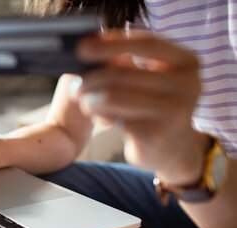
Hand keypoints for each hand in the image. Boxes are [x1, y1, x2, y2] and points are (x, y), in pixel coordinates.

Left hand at [74, 31, 208, 184]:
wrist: (172, 149)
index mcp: (187, 62)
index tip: (83, 46)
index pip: (146, 43)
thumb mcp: (148, 80)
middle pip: (122, 74)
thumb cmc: (154, 107)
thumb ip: (126, 63)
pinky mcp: (156, 134)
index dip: (112, 43)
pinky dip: (101, 118)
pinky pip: (114, 119)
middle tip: (74, 87)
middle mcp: (187, 84)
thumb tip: (89, 47)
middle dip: (91, 79)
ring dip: (91, 100)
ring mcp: (174, 111)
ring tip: (85, 103)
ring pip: (113, 97)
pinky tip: (103, 120)